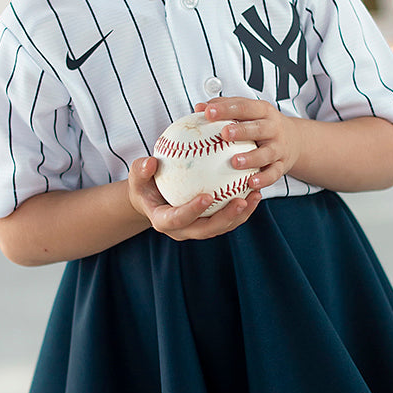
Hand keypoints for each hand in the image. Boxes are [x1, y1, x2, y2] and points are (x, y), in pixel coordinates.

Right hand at [127, 154, 260, 239]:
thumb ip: (141, 169)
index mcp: (163, 221)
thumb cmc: (144, 184)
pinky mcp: (210, 225)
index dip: (193, 211)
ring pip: (222, 227)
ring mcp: (197, 230)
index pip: (178, 219)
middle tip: (241, 200)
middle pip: (206, 230)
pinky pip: (229, 220)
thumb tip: (150, 162)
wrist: (152, 199)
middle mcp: (182, 231)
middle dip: (225, 218)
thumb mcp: (137, 176)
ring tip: (254, 196)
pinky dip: (243, 209)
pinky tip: (255, 191)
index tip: (207, 196)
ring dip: (240, 215)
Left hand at [195, 96, 301, 191]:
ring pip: (266, 153)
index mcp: (262, 111)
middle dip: (242, 130)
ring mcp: (279, 147)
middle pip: (258, 128)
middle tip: (224, 134)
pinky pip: (273, 174)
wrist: (295, 140)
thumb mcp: (247, 112)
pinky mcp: (281, 165)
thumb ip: (224, 108)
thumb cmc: (260, 124)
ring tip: (235, 162)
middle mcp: (273, 128)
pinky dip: (263, 179)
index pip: (243, 107)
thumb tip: (199, 108)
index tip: (208, 112)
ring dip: (251, 158)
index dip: (226, 109)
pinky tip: (250, 183)